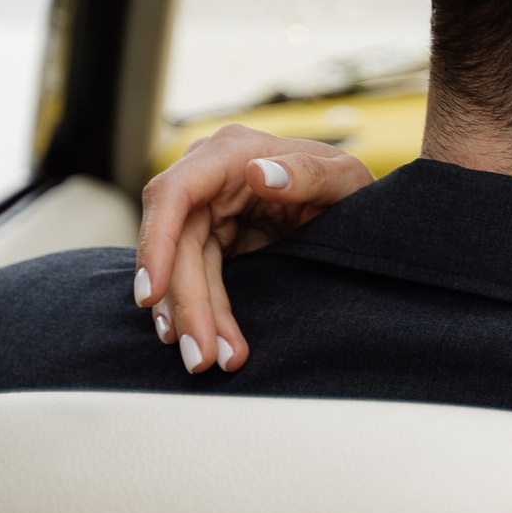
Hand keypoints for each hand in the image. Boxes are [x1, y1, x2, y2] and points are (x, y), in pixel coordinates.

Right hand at [131, 124, 374, 372]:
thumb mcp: (346, 177)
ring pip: (183, 268)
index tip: (152, 293)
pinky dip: (200, 311)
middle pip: (176, 243)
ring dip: (192, 317)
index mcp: (232, 153)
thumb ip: (310, 173)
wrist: (360, 205)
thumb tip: (260, 173)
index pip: (175, 194)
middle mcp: (209, 177)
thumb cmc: (351, 184)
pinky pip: (196, 277)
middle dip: (185, 302)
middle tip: (200, 355)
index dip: (156, 243)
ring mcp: (209, 208)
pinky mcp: (214, 236)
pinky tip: (201, 342)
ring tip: (207, 360)